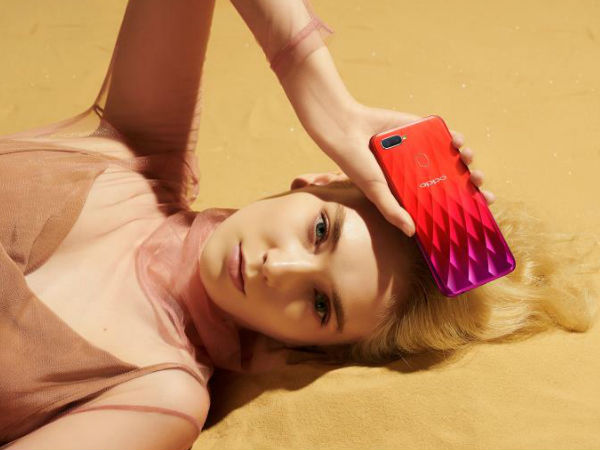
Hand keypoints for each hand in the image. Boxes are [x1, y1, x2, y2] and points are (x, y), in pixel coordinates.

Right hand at [313, 103, 495, 236]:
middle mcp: (418, 170)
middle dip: (470, 180)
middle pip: (452, 177)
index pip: (441, 199)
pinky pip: (442, 133)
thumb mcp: (374, 191)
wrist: (345, 128)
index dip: (462, 203)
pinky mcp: (419, 128)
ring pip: (451, 156)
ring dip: (465, 158)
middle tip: (477, 181)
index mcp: (410, 188)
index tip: (481, 206)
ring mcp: (420, 149)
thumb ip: (392, 210)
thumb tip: (411, 232)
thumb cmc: (356, 163)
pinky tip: (457, 142)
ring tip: (467, 159)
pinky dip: (453, 137)